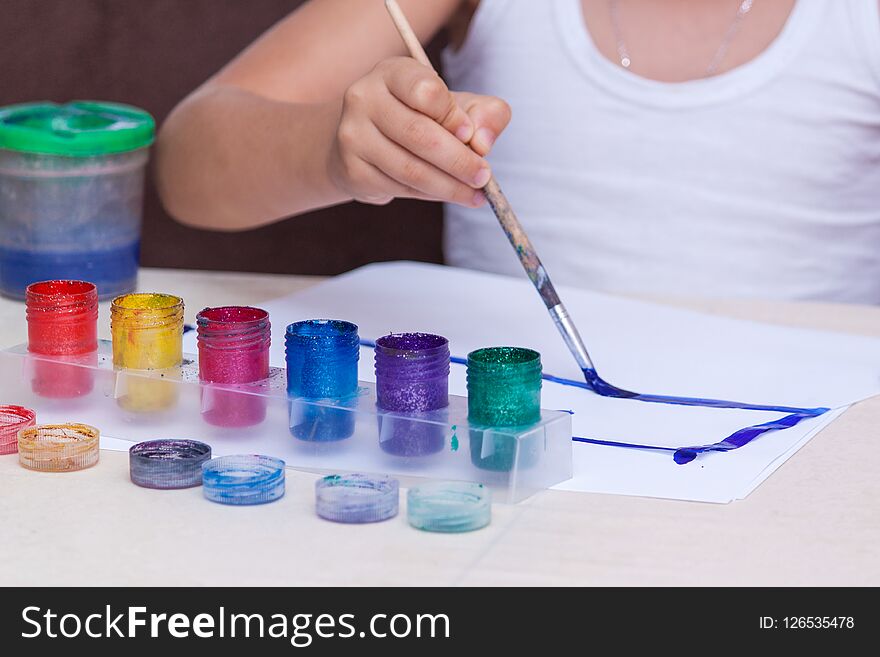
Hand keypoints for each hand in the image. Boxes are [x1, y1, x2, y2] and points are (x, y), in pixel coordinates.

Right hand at [328, 56, 510, 206]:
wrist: (372, 142)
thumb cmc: (424, 117)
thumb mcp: (458, 106)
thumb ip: (486, 114)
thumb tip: (483, 143)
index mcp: (393, 72)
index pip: (425, 91)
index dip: (453, 117)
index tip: (472, 136)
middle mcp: (364, 98)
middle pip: (418, 134)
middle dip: (459, 161)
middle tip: (484, 177)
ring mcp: (353, 135)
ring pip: (410, 169)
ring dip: (449, 186)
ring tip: (476, 194)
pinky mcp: (352, 170)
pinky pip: (399, 188)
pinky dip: (430, 195)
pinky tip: (448, 194)